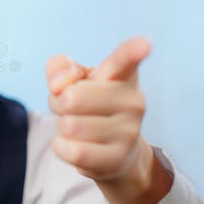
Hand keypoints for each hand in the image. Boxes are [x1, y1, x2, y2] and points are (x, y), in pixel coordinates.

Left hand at [45, 37, 171, 203]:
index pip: (125, 60)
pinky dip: (62, 148)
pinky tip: (75, 145)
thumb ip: (60, 70)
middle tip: (70, 109)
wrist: (115, 153)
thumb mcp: (73, 82)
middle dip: (59, 104)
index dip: (133, 51)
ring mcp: (129, 131)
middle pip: (72, 98)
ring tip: (78, 127)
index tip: (144, 44)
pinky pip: (72, 151)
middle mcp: (133, 101)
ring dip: (62, 128)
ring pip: (69, 126)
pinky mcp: (117, 159)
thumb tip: (59, 84)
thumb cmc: (89, 107)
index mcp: (122, 75)